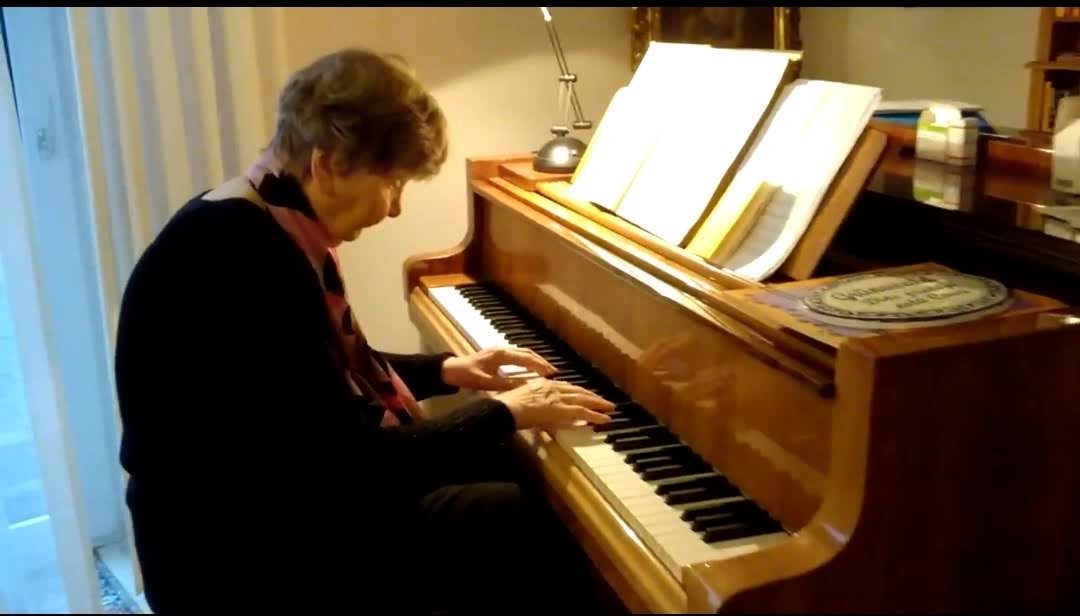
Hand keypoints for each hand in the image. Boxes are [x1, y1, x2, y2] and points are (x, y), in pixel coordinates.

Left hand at [441, 346, 555, 390]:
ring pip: (522, 352)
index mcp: (501, 354)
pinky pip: (517, 355)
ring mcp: (500, 350)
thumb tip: (525, 387)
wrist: (450, 370)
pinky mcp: (497, 354)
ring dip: (535, 360)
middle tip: (554, 372)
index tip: (550, 373)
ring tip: (546, 370)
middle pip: (527, 353)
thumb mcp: (486, 383)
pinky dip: (527, 360)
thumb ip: (505, 385)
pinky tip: (531, 368)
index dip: (539, 365)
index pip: (525, 358)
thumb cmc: (467, 376)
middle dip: (541, 361)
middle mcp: (502, 349)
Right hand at [494, 378, 614, 429]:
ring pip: (583, 399)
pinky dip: (595, 415)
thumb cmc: (506, 407)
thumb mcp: (520, 400)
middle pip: (577, 390)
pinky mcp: (559, 409)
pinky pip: (582, 411)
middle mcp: (551, 387)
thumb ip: (532, 403)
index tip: (585, 394)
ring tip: (609, 408)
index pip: (565, 386)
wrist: (503, 409)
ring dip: (598, 404)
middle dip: (591, 395)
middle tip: (604, 400)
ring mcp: (556, 397)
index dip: (577, 391)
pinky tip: (604, 419)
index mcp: (542, 384)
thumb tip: (538, 412)